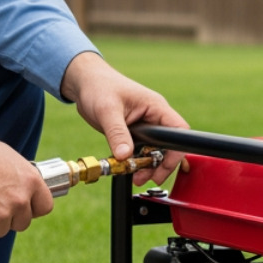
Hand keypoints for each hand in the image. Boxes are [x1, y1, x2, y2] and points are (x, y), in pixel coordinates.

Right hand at [0, 124, 53, 238]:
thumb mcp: (7, 158)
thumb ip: (20, 178)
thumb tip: (24, 191)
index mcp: (31, 180)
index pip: (45, 206)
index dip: (32, 208)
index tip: (23, 208)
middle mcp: (20, 200)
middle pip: (22, 223)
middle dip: (9, 218)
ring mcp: (1, 214)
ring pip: (0, 230)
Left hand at [59, 51, 188, 185]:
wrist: (84, 84)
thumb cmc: (99, 87)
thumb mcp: (107, 110)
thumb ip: (117, 133)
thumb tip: (125, 155)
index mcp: (156, 107)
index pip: (178, 130)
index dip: (176, 150)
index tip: (164, 167)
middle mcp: (153, 117)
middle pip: (168, 146)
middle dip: (160, 164)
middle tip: (147, 178)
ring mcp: (144, 126)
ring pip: (154, 151)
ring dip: (147, 166)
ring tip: (135, 177)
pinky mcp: (133, 133)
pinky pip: (140, 151)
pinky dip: (136, 162)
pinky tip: (126, 168)